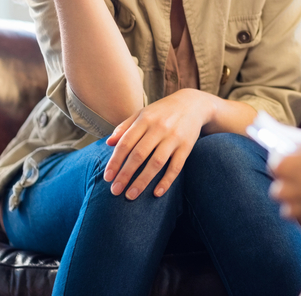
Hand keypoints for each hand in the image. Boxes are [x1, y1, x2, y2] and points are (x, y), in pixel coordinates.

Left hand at [102, 89, 217, 199]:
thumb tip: (108, 143)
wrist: (193, 103)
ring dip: (142, 181)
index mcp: (145, 119)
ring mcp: (174, 137)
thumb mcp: (143, 113)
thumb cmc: (162, 111)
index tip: (107, 178)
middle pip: (139, 154)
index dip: (115, 161)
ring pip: (156, 163)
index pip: (126, 143)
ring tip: (131, 195)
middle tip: (115, 191)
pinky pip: (176, 166)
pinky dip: (167, 181)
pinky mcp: (187, 146)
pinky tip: (157, 193)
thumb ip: (125, 127)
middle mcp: (159, 128)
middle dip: (125, 174)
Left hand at [269, 147, 300, 231]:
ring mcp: (296, 209)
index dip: (287, 163)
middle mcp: (285, 189)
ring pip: (290, 205)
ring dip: (300, 200)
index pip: (274, 163)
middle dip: (292, 183)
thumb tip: (294, 150)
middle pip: (279, 186)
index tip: (296, 164)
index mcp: (285, 166)